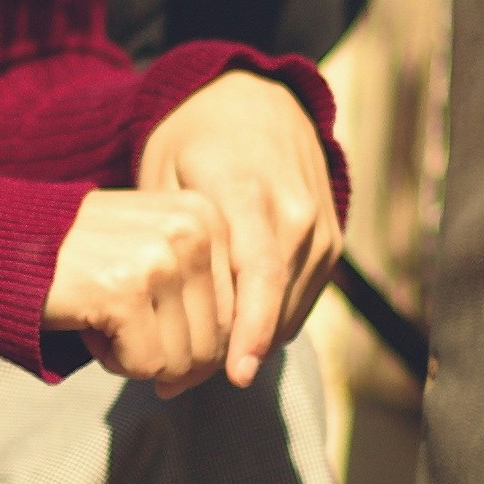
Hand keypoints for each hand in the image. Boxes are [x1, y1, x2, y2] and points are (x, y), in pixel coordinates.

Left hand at [46, 76, 343, 397]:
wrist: (255, 99)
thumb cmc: (193, 140)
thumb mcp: (161, 175)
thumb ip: (168, 242)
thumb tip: (152, 318)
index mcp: (250, 190)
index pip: (259, 272)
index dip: (249, 329)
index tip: (234, 375)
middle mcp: (297, 211)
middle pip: (273, 303)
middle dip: (228, 353)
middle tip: (172, 384)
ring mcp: (322, 228)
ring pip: (289, 309)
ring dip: (246, 345)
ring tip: (189, 369)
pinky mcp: (331, 242)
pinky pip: (300, 299)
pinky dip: (266, 323)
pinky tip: (225, 336)